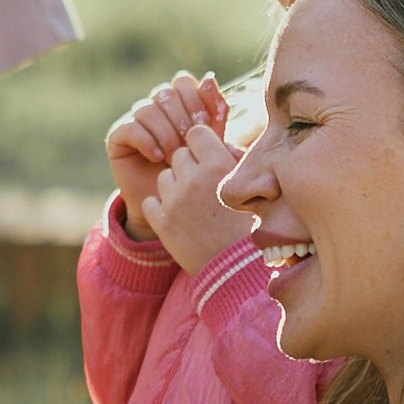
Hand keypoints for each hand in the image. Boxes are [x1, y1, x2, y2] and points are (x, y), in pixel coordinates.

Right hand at [104, 73, 229, 228]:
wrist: (172, 205)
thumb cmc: (195, 172)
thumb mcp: (211, 142)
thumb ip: (215, 112)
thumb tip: (209, 78)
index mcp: (177, 101)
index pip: (182, 81)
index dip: (195, 99)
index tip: (207, 126)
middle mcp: (154, 106)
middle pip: (165, 93)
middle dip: (182, 119)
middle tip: (190, 146)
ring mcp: (134, 119)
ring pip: (148, 109)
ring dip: (166, 133)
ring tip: (175, 157)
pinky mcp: (117, 137)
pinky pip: (130, 127)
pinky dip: (147, 141)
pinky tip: (158, 158)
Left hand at [137, 118, 247, 275]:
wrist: (239, 270)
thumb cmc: (252, 226)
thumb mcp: (253, 188)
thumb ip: (234, 160)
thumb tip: (221, 143)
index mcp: (218, 165)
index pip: (195, 133)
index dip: (200, 144)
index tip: (206, 159)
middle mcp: (194, 178)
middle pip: (179, 155)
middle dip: (188, 168)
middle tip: (202, 189)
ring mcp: (175, 200)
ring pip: (164, 178)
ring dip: (174, 188)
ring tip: (193, 207)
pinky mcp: (162, 222)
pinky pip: (150, 202)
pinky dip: (160, 210)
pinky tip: (178, 220)